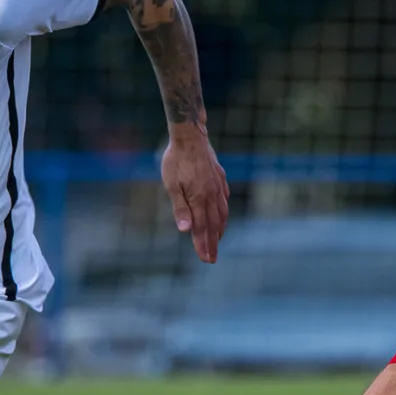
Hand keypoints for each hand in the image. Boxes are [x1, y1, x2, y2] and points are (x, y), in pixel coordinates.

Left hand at [162, 126, 229, 263]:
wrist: (190, 135)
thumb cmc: (176, 160)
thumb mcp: (172, 185)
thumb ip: (180, 208)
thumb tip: (185, 230)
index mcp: (199, 198)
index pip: (202, 228)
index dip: (203, 245)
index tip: (205, 259)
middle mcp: (212, 195)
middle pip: (214, 225)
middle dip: (212, 243)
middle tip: (212, 258)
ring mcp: (218, 186)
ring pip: (222, 213)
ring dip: (219, 230)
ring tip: (217, 240)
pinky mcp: (220, 178)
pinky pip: (224, 200)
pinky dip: (224, 212)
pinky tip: (222, 215)